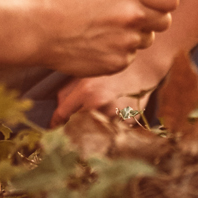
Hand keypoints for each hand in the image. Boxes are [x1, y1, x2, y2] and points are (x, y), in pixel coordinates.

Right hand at [30, 0, 177, 76]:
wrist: (41, 31)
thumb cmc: (70, 0)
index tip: (155, 0)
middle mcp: (132, 16)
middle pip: (165, 20)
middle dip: (152, 17)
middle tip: (129, 15)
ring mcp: (126, 42)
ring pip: (148, 39)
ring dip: (135, 35)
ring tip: (107, 28)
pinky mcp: (118, 63)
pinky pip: (131, 56)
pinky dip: (119, 51)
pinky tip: (99, 43)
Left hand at [52, 50, 168, 124]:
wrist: (144, 66)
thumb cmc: (111, 66)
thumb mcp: (85, 72)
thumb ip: (67, 90)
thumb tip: (58, 110)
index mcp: (87, 91)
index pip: (62, 115)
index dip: (56, 121)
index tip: (53, 125)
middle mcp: (100, 106)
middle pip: (76, 127)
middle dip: (72, 125)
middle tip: (73, 122)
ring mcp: (116, 117)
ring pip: (93, 131)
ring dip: (91, 128)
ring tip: (95, 117)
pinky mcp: (128, 123)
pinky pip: (111, 131)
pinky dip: (108, 127)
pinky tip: (111, 115)